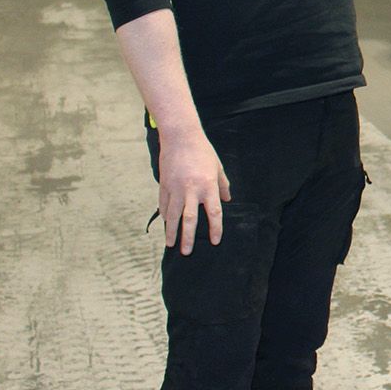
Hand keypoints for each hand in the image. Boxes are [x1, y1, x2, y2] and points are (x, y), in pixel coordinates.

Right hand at [157, 127, 230, 254]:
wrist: (181, 137)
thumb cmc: (203, 151)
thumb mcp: (218, 167)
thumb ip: (223, 185)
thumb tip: (226, 200)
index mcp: (208, 185)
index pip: (214, 212)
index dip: (215, 228)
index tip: (214, 241)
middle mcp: (191, 190)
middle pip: (189, 219)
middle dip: (188, 237)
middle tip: (187, 252)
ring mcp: (175, 188)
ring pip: (172, 215)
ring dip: (172, 231)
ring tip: (171, 244)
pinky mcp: (164, 185)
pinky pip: (164, 205)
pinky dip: (164, 216)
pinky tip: (165, 225)